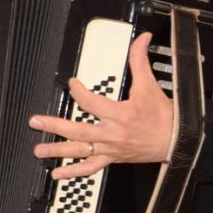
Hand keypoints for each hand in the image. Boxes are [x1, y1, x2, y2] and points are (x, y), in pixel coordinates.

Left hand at [28, 36, 174, 179]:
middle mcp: (112, 134)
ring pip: (80, 152)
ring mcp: (110, 149)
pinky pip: (90, 168)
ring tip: (38, 151)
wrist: (177, 140)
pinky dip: (73, 172)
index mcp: (120, 115)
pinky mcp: (112, 159)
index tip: (71, 84)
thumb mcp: (150, 85)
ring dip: (57, 151)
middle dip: (54, 126)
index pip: (91, 103)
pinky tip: (57, 173)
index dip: (78, 92)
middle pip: (78, 131)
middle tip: (36, 122)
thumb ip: (140, 60)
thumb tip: (142, 39)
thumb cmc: (163, 116)